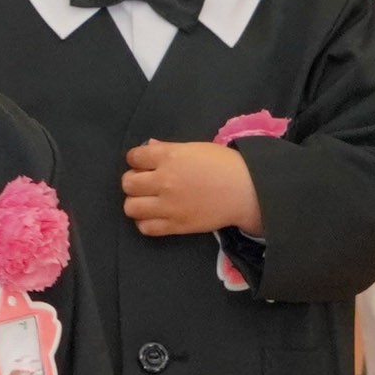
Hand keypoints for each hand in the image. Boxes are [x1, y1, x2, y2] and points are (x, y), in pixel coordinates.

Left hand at [121, 138, 261, 239]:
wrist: (246, 191)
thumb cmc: (223, 165)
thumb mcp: (194, 149)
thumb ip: (168, 149)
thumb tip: (148, 147)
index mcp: (169, 157)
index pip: (133, 157)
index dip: (136, 160)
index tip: (144, 163)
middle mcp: (164, 181)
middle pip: (128, 183)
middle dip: (133, 181)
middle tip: (145, 183)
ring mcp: (168, 205)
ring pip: (131, 207)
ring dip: (135, 203)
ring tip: (147, 201)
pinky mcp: (175, 225)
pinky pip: (146, 228)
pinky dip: (145, 222)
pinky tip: (154, 216)